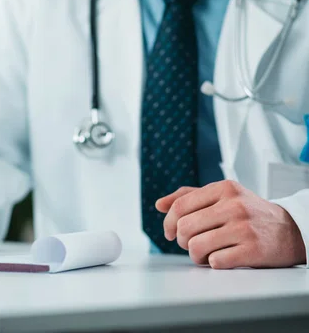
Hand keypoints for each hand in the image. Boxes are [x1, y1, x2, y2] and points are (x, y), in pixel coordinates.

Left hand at [156, 180, 305, 268]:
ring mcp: (244, 227)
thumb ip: (189, 197)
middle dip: (182, 241)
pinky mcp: (253, 250)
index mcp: (223, 188)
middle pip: (184, 227)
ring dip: (196, 255)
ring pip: (195, 246)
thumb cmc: (249, 213)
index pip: (180, 206)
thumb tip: (159, 205)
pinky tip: (222, 258)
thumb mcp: (223, 196)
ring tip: (206, 253)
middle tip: (191, 244)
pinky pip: (215, 262)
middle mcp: (234, 205)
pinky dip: (213, 263)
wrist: (291, 230)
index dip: (168, 223)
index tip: (170, 233)